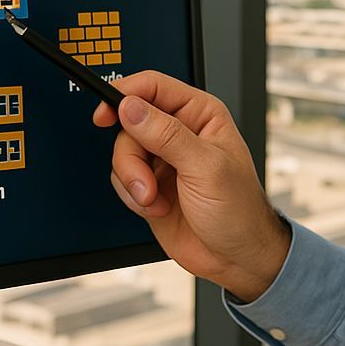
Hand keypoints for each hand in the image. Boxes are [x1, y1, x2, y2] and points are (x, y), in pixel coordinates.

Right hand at [92, 70, 291, 302]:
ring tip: (155, 201)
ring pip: (122, 153)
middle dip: (131, 157)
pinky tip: (157, 208)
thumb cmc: (239, 209)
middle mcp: (179, 131)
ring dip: (133, 182)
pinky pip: (122, 179)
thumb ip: (166, 135)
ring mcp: (163, 158)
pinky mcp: (149, 184)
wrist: (236, 258)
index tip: (104, 115)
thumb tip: (131, 107)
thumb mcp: (205, 168)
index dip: (125, 95)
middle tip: (145, 184)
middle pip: (130, 123)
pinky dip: (133, 197)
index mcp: (200, 114)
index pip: (153, 87)